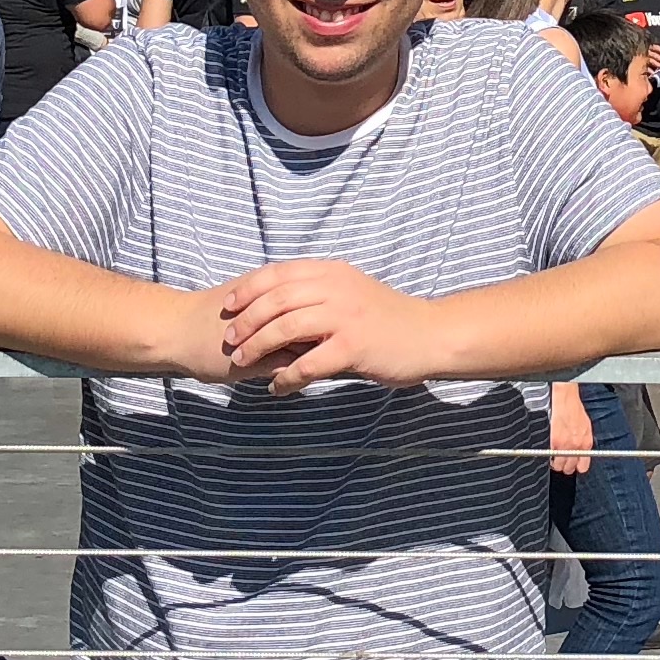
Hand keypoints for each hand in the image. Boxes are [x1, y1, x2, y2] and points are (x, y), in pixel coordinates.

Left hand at [211, 256, 448, 391]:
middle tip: (230, 340)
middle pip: (276, 299)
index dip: (249, 288)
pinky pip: (308, 363)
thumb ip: (320, 294)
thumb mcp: (352, 292)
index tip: (229, 305)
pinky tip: (277, 387)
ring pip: (286, 326)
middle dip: (246, 320)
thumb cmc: (389, 319)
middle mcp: (337, 289)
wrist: (431, 335)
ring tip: (243, 363)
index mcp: (333, 273)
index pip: (279, 273)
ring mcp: (346, 317)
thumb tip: (278, 307)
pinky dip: (286, 377)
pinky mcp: (353, 346)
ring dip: (258, 346)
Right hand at [548, 381, 593, 475]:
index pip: (583, 466)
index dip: (575, 466)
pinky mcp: (555, 441)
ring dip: (555, 462)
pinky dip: (547, 455)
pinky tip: (548, 450)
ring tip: (553, 456)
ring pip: (558, 465)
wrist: (565, 398)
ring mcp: (565, 445)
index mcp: (586, 443)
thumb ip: (582, 441)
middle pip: (569, 468)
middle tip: (559, 460)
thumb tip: (579, 451)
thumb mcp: (585, 427)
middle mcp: (577, 446)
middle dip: (564, 466)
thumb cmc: (574, 409)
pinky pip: (550, 456)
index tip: (571, 464)